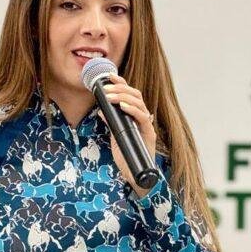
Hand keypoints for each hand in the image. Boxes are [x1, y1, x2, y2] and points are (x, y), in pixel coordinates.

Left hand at [99, 73, 156, 197]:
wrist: (135, 175)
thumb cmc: (127, 156)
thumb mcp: (115, 137)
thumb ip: (112, 123)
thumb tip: (101, 111)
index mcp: (135, 116)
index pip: (131, 94)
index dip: (121, 84)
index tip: (108, 76)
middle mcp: (143, 119)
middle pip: (136, 95)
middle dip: (120, 89)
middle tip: (105, 88)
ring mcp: (147, 126)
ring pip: (139, 103)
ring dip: (123, 97)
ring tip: (109, 96)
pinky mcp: (149, 134)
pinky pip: (142, 118)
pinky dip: (132, 110)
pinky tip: (122, 106)